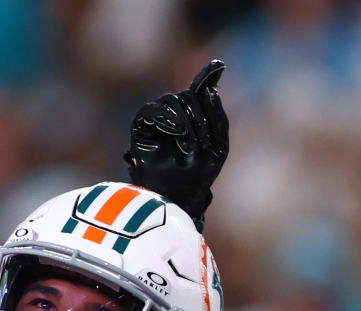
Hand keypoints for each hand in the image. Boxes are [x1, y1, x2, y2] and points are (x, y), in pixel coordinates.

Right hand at [123, 60, 228, 229]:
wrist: (180, 195)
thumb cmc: (199, 173)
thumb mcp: (218, 143)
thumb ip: (218, 114)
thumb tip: (211, 85)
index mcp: (193, 116)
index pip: (200, 90)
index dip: (207, 76)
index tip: (219, 65)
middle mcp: (175, 113)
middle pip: (189, 96)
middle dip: (199, 119)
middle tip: (200, 145)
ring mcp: (158, 118)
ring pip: (173, 101)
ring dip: (186, 124)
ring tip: (189, 147)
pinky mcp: (141, 125)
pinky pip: (153, 110)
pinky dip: (167, 119)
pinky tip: (177, 133)